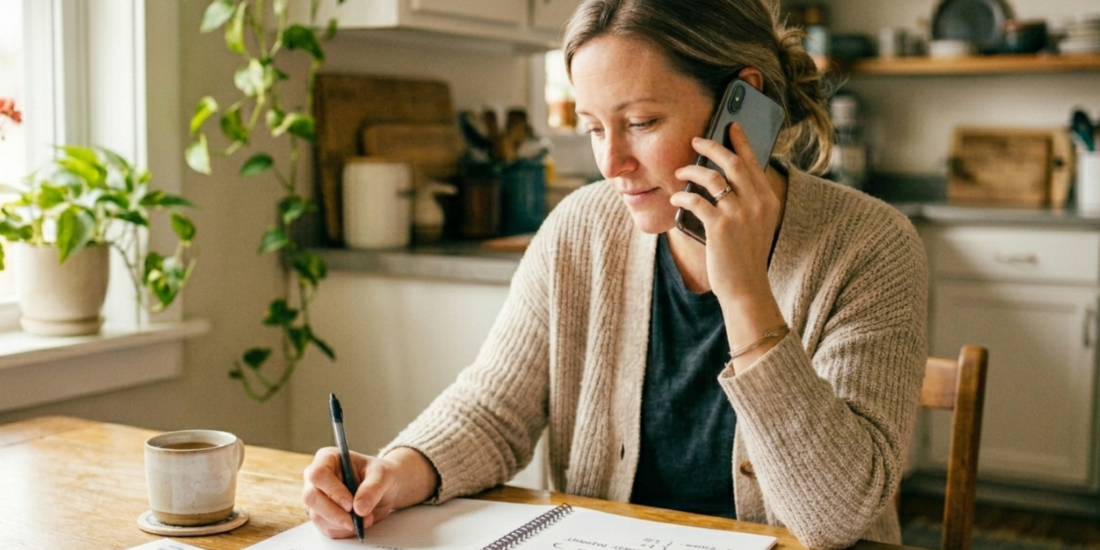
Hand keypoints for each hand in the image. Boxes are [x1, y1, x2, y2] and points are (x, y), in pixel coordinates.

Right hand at [302, 447, 397, 537]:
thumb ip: (373, 488)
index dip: (332, 491)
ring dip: (342, 523)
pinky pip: (325, 527)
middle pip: (311, 497)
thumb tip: (359, 508)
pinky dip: (343, 530)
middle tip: (355, 520)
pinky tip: (357, 524)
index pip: (318, 474)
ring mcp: (317, 498)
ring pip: (317, 516)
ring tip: (365, 519)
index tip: (350, 504)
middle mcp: (317, 478)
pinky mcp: (322, 515)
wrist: (384, 490)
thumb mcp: (382, 475)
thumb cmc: (380, 475)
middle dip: (334, 513)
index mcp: (327, 458)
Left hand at [669, 123, 786, 370]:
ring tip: (680, 172)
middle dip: (712, 146)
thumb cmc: (745, 257)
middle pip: (733, 162)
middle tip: (697, 139)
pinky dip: (682, 196)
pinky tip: (675, 198)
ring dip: (692, 170)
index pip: (754, 162)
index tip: (730, 126)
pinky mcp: (720, 227)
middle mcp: (757, 203)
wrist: (746, 288)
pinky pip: (696, 200)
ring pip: (712, 178)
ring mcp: (740, 214)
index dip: (740, 141)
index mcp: (768, 201)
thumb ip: (747, 202)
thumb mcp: (755, 225)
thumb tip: (723, 178)